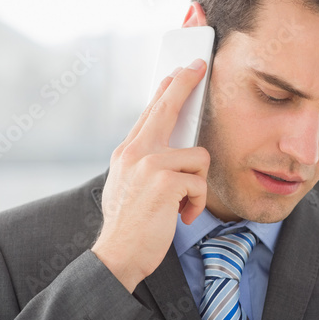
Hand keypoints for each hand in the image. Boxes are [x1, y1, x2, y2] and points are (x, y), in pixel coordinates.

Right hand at [91, 61, 210, 291]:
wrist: (118, 254)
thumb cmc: (130, 227)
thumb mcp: (129, 187)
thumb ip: (144, 165)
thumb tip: (171, 150)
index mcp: (127, 153)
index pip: (151, 111)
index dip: (168, 88)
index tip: (180, 71)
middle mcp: (135, 152)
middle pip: (168, 106)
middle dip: (185, 83)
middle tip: (200, 65)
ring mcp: (149, 164)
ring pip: (198, 156)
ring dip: (197, 186)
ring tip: (182, 206)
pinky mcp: (166, 181)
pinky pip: (200, 182)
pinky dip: (196, 204)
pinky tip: (182, 217)